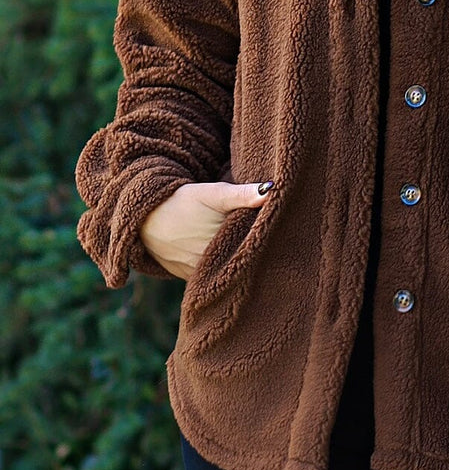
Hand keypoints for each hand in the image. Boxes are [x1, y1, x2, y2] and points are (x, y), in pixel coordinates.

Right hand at [139, 181, 271, 279]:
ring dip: (241, 266)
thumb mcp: (212, 194)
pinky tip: (236, 264)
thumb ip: (242, 194)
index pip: (254, 249)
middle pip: (243, 263)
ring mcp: (200, 276)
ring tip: (260, 256)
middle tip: (275, 247)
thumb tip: (272, 189)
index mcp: (221, 246)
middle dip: (259, 257)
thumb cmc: (181, 203)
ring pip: (228, 272)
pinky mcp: (192, 280)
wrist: (146, 219)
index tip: (281, 237)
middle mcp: (211, 267)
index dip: (269, 243)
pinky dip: (223, 271)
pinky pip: (213, 278)